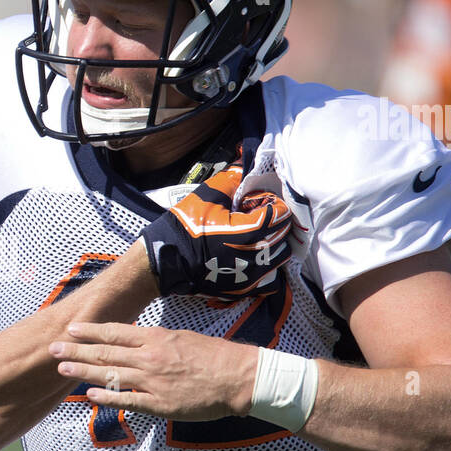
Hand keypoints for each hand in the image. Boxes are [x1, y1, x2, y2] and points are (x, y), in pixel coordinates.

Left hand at [49, 322, 257, 420]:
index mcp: (156, 338)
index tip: (71, 329)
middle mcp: (150, 357)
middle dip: (76, 351)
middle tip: (53, 349)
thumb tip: (136, 341)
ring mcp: (153, 381)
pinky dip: (107, 398)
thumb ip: (157, 341)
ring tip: (62, 370)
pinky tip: (90, 396)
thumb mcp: (182, 338)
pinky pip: (128, 401)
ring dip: (84, 372)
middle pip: (105, 353)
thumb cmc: (215, 356)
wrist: (239, 377)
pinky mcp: (161, 404)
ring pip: (111, 375)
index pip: (115, 333)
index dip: (90, 331)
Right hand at [140, 165, 290, 298]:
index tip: (253, 203)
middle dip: (272, 222)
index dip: (269, 203)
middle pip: (284, 233)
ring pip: (281, 256)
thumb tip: (246, 162)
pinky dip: (267, 270)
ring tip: (252, 239)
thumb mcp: (208, 195)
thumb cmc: (186, 227)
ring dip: (272, 245)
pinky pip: (271, 281)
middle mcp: (257, 256)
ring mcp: (252, 275)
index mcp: (251, 231)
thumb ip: (233, 178)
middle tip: (250, 218)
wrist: (167, 260)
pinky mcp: (245, 289)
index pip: (281, 212)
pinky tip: (251, 260)